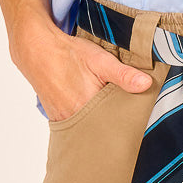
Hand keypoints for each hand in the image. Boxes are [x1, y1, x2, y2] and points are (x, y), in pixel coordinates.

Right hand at [8, 7, 152, 120]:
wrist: (36, 50)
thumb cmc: (69, 54)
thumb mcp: (100, 60)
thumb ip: (123, 74)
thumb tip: (146, 84)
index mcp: (88, 108)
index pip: (114, 125)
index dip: (126, 125)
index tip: (137, 125)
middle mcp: (74, 119)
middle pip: (101, 131)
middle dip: (113, 128)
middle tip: (126, 124)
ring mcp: (64, 121)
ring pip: (88, 130)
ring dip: (99, 127)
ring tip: (109, 121)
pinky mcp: (57, 119)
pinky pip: (77, 127)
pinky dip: (86, 124)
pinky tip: (93, 117)